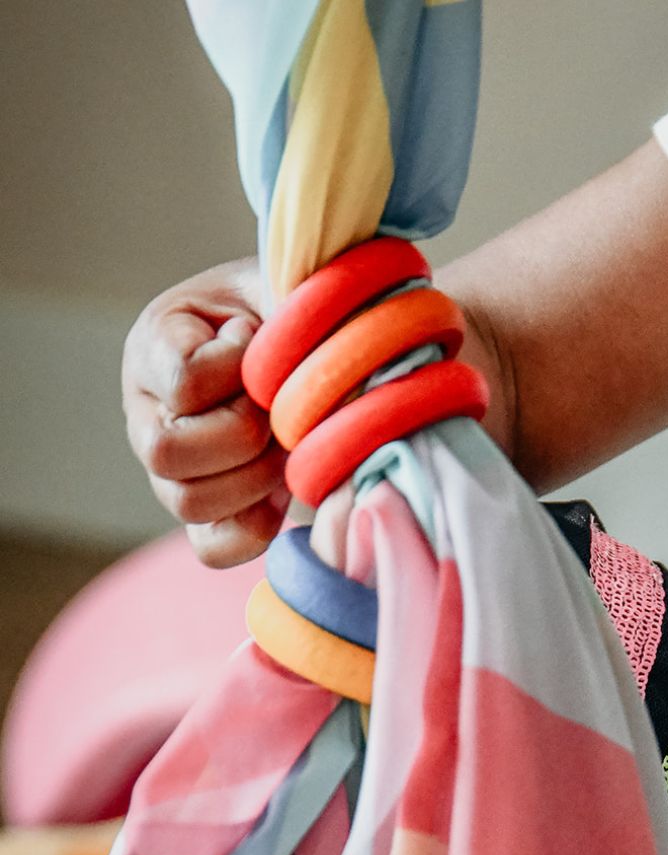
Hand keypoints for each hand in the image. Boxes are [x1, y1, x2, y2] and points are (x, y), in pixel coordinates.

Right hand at [122, 257, 289, 567]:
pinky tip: (284, 493)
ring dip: (255, 478)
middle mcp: (147, 410)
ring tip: (288, 444)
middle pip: (167, 452)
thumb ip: (285, 310)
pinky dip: (256, 529)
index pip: (184, 381)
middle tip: (284, 410)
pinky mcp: (205, 512)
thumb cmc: (298, 312)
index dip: (239, 371)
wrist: (315, 348)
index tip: (262, 344)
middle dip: (245, 434)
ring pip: (188, 502)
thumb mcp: (287, 288)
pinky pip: (214, 548)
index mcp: (158, 344)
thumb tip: (289, 363)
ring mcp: (169, 469)